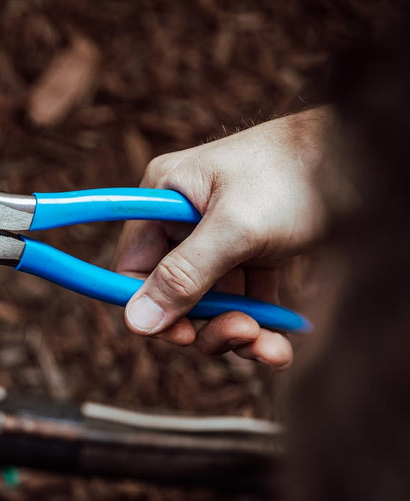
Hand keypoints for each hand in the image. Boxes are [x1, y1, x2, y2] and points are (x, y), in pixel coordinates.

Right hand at [113, 108, 330, 367]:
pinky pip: (244, 299)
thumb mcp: (236, 229)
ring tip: (270, 344)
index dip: (150, 308)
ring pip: (211, 303)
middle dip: (206, 324)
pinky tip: (280, 344)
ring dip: (237, 331)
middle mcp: (184, 218)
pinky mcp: (253, 251)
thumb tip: (135, 323)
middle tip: (241, 335)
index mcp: (163, 197)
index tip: (181, 336)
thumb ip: (184, 277)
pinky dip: (260, 324)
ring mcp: (219, 236)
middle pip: (174, 294)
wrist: (366, 156)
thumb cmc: (298, 174)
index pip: (133, 268)